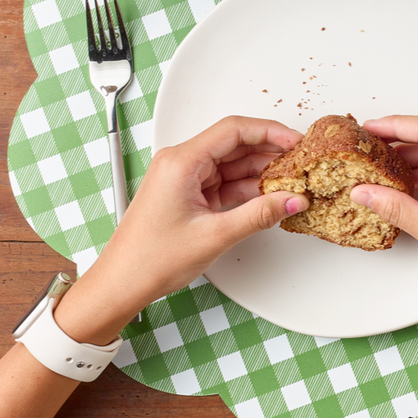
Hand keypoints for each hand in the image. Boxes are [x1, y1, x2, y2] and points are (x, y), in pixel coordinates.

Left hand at [55, 116, 302, 343]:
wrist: (119, 287)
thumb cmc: (148, 261)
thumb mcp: (214, 236)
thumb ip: (259, 214)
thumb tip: (291, 200)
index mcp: (181, 161)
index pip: (234, 129)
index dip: (270, 131)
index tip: (295, 141)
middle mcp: (181, 162)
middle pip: (235, 144)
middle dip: (268, 152)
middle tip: (298, 163)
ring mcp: (183, 178)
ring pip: (232, 164)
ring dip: (259, 173)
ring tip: (288, 182)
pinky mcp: (186, 194)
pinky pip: (223, 181)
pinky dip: (245, 188)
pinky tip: (267, 196)